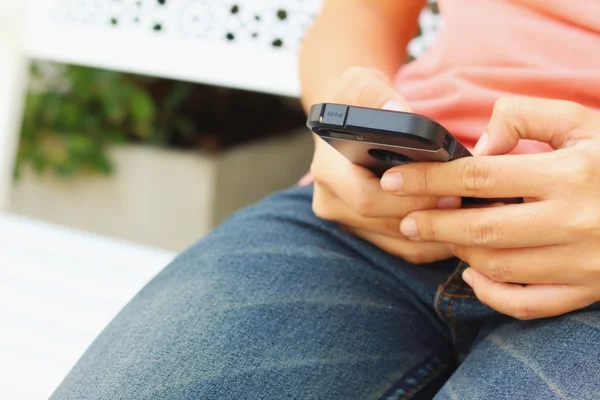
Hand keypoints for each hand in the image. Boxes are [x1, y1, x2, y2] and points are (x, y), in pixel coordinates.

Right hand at [310, 67, 460, 263]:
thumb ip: (374, 94)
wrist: (345, 120)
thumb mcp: (360, 83)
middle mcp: (331, 202)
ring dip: (438, 234)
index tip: (448, 190)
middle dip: (431, 216)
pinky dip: (434, 243)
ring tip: (474, 217)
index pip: (366, 198)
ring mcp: (348, 222)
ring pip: (399, 243)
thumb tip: (396, 112)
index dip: (409, 199)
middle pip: (386, 224)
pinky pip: (404, 250)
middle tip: (469, 203)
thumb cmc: (356, 101)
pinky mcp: (366, 233)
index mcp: (328, 171)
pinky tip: (461, 227)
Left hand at [380, 96, 599, 318]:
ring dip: (459, 251)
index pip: (478, 176)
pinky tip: (473, 273)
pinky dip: (491, 293)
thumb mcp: (582, 121)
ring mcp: (584, 262)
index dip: (428, 178)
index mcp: (571, 173)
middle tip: (407, 219)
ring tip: (441, 236)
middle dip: (433, 224)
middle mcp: (576, 221)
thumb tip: (478, 147)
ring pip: (498, 266)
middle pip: (481, 228)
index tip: (395, 178)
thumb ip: (525, 119)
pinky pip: (527, 304)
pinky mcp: (589, 290)